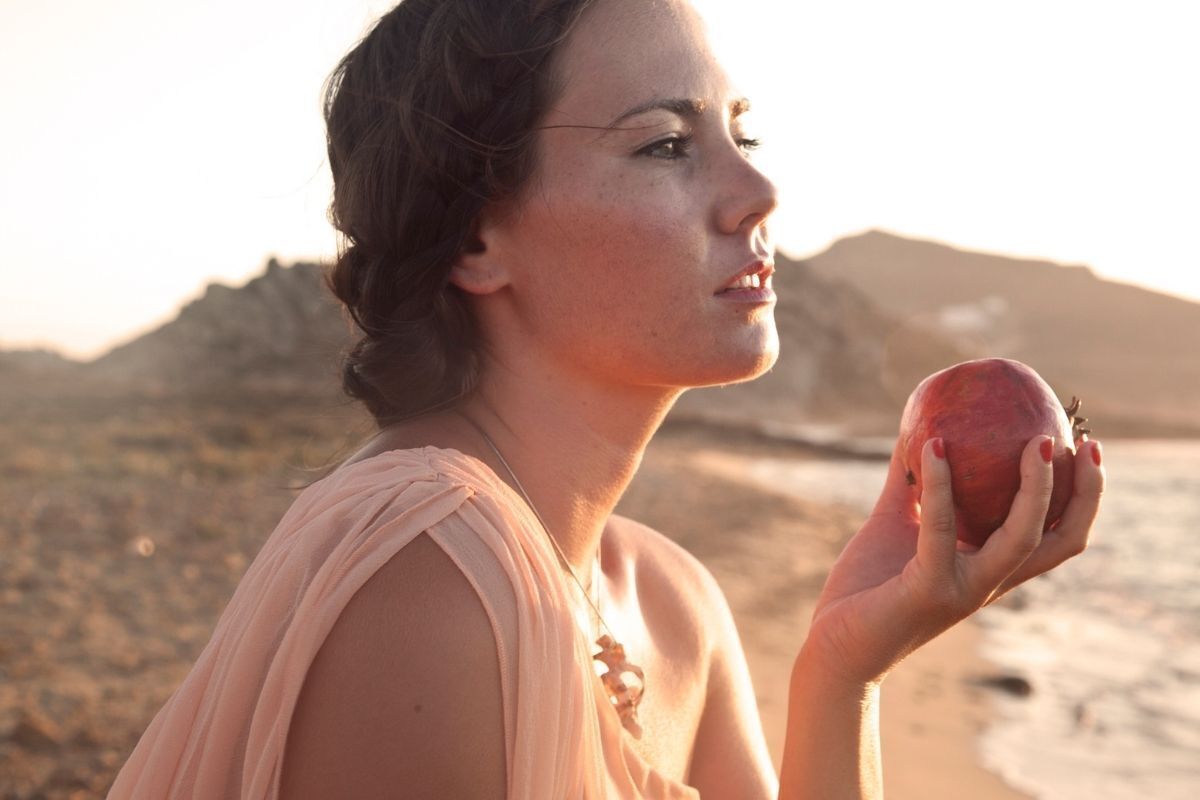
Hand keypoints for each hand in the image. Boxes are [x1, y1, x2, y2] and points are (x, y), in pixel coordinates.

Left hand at [801, 434, 1104, 685]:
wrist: (835, 648)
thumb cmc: (867, 587)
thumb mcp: (896, 523)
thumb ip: (912, 482)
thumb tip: (923, 427)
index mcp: (990, 568)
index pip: (1056, 535)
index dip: (1083, 496)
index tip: (1087, 445)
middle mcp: (989, 581)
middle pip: (1061, 541)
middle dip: (1085, 493)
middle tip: (1085, 443)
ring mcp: (964, 589)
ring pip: (1022, 538)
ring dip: (1036, 489)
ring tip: (1037, 441)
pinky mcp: (929, 590)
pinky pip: (940, 529)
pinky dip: (939, 482)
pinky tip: (933, 444)